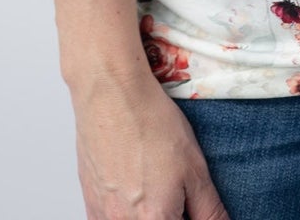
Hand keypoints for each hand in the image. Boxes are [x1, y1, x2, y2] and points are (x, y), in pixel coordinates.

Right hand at [71, 67, 230, 219]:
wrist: (110, 92)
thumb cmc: (150, 122)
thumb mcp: (194, 168)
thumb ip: (209, 210)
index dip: (189, 217)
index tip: (191, 207)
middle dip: (171, 215)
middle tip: (176, 195)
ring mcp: (103, 216)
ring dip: (148, 214)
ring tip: (153, 187)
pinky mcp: (90, 204)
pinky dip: (127, 214)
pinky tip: (133, 190)